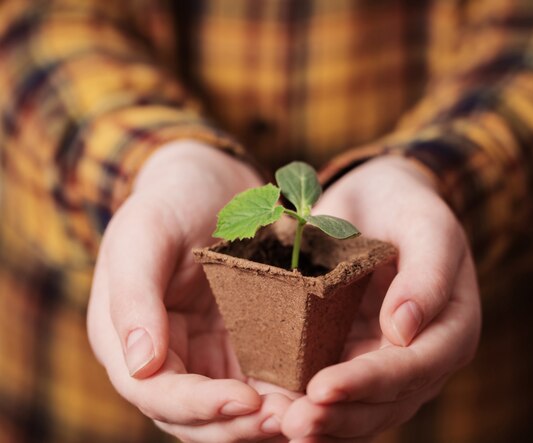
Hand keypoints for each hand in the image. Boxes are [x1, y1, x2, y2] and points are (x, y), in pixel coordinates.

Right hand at [87, 141, 292, 441]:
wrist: (210, 181)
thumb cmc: (171, 199)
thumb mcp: (144, 234)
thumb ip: (133, 297)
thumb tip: (141, 366)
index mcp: (126, 337)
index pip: (155, 392)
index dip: (198, 406)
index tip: (247, 402)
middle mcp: (164, 356)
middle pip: (194, 416)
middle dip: (238, 426)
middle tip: (289, 420)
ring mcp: (203, 354)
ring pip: (229, 411)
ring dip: (264, 421)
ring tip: (306, 416)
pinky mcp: (238, 345)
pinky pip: (258, 381)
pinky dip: (281, 395)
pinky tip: (313, 394)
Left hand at [281, 156, 481, 441]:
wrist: (377, 201)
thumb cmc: (405, 206)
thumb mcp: (426, 224)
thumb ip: (428, 273)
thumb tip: (405, 330)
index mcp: (450, 328)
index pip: (414, 367)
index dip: (370, 382)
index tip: (324, 387)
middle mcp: (420, 356)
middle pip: (386, 402)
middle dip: (341, 416)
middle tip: (294, 423)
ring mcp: (384, 363)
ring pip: (360, 410)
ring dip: (324, 424)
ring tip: (282, 426)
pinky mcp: (351, 358)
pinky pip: (336, 394)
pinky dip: (312, 407)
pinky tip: (277, 412)